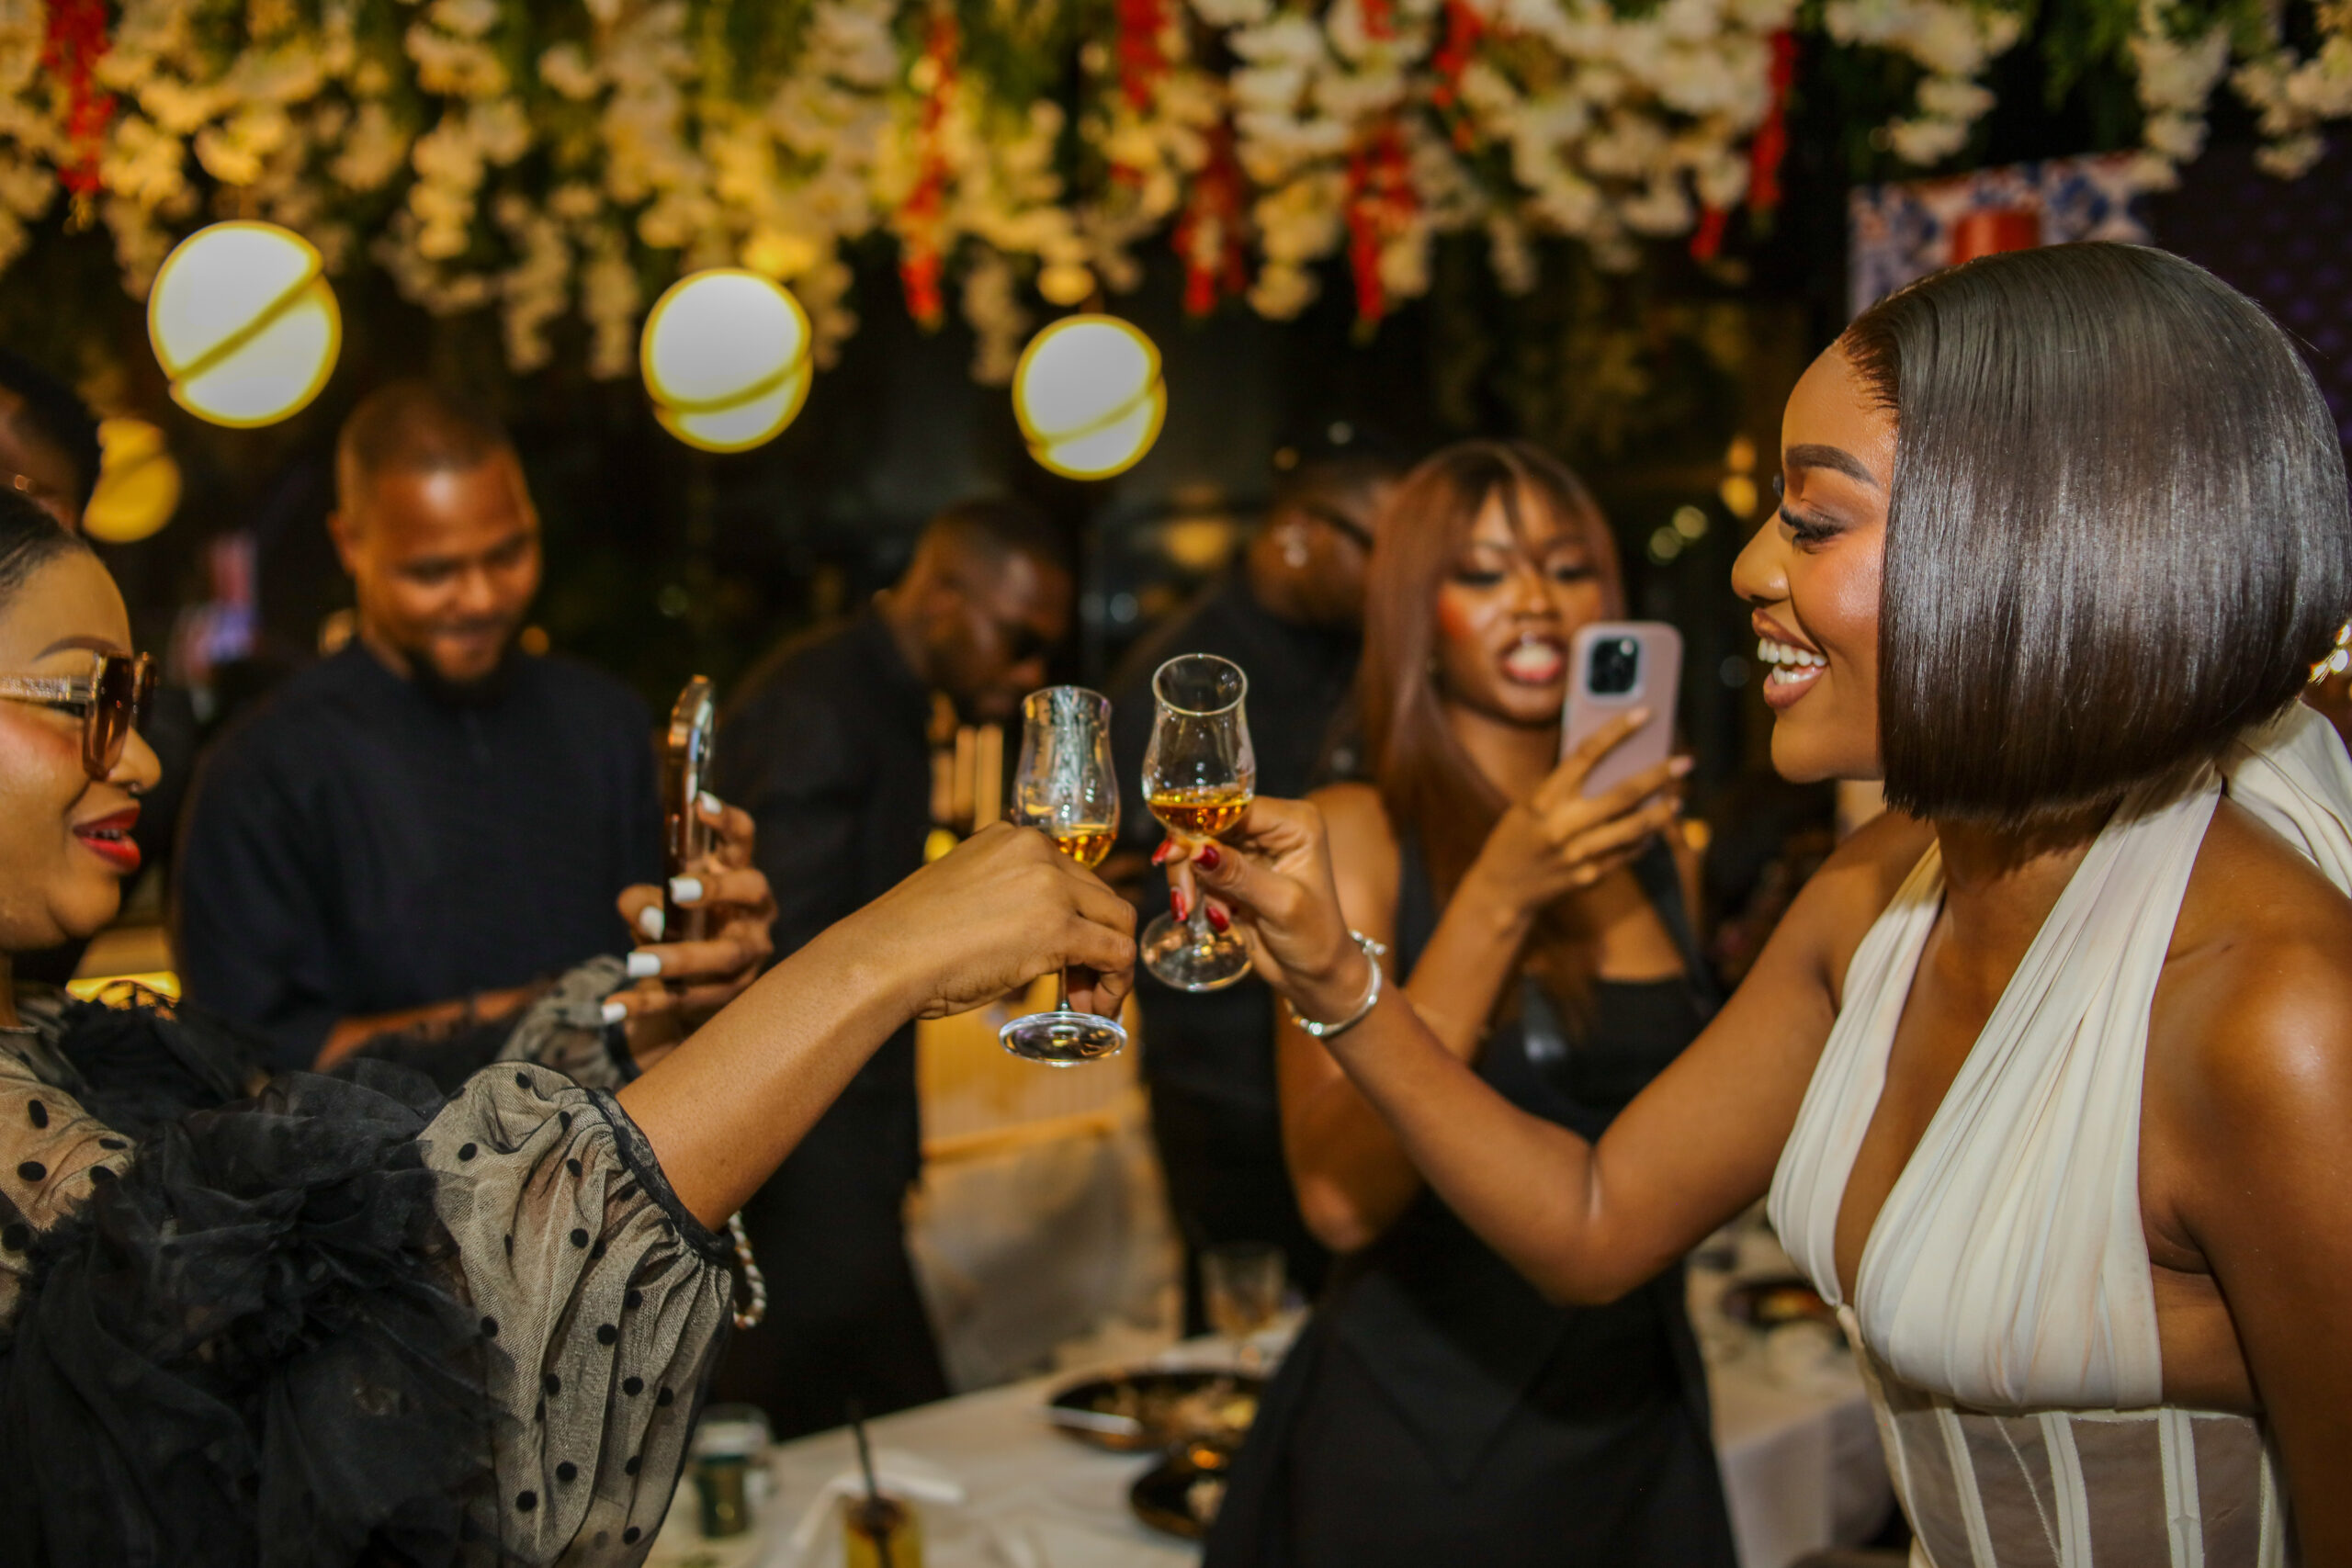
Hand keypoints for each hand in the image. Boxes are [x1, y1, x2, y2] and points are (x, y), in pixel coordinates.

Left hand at [611, 794, 776, 1052]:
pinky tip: (610, 1009)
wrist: (693, 991)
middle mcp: (755, 912)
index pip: (742, 840)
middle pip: (751, 891)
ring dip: (678, 959)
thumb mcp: (653, 909)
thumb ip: (642, 904)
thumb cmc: (678, 930)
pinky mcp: (733, 994)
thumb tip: (649, 916)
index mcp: (737, 875)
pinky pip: (691, 999)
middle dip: (715, 889)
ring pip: (725, 956)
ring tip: (633, 963)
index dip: (726, 821)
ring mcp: (750, 955)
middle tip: (675, 890)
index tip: (698, 804)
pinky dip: (647, 1004)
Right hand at [847, 821, 1135, 1019]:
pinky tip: (1095, 1008)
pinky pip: (1115, 954)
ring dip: (1111, 968)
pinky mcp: (1058, 928)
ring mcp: (1051, 886)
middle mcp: (1037, 850)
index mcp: (1012, 838)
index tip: (1065, 961)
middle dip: (1099, 947)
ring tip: (1089, 1005)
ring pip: (1117, 923)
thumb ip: (1004, 899)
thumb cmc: (909, 940)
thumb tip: (1033, 934)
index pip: (1073, 878)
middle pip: (1101, 899)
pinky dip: (1116, 985)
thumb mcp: (964, 895)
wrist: (881, 958)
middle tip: (1079, 991)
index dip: (1078, 924)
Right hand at [1163, 798, 1371, 1024]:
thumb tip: (1197, 849)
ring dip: (1190, 881)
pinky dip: (1197, 893)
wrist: (1315, 974)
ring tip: (1194, 913)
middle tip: (1182, 897)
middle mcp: (1272, 828)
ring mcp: (1252, 849)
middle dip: (1189, 858)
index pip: (1236, 808)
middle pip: (1210, 824)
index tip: (1173, 852)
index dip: (1200, 825)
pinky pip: (1200, 870)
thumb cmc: (1314, 938)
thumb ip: (1238, 875)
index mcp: (1295, 823)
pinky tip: (1218, 918)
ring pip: (1198, 847)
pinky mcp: (1236, 871)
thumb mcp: (1280, 904)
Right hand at [1462, 711, 1690, 923]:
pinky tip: (1654, 830)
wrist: (1500, 890)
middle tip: (1685, 762)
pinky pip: (1626, 854)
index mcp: (1543, 800)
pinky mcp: (1589, 877)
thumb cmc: (1515, 837)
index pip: (1586, 755)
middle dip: (1659, 775)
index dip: (1617, 731)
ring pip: (1634, 828)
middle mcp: (1563, 826)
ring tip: (1678, 799)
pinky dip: (1643, 839)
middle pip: (1623, 793)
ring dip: (1661, 812)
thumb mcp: (1529, 805)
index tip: (1644, 714)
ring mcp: (1578, 854)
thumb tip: (1612, 765)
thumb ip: (1564, 788)